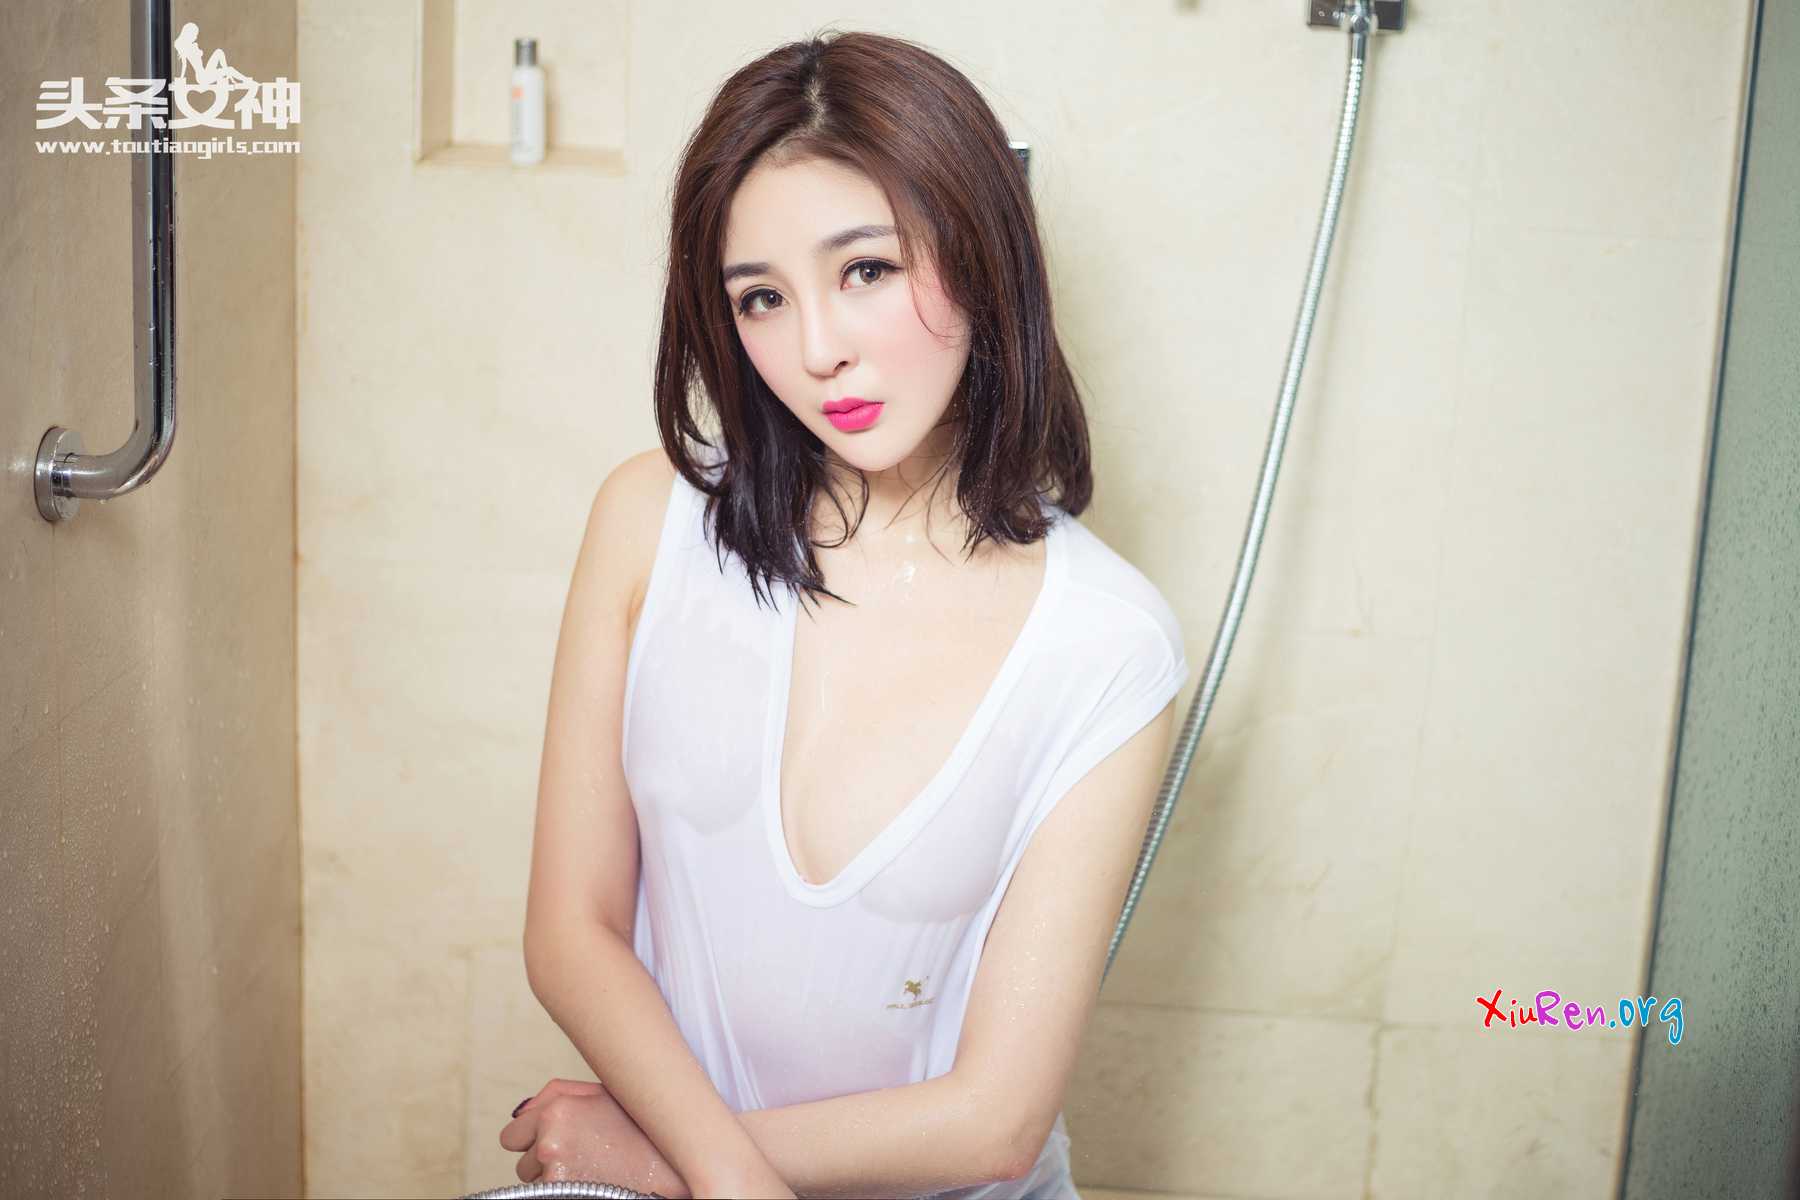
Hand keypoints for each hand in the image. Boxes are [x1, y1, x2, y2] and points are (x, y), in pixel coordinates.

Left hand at [500, 1078, 691, 1197]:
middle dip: (542, 1161)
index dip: (530, 1139)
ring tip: (589, 1169)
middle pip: (521, 1163)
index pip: (511, 1135)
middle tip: (578, 1156)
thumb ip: (556, 1094)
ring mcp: (555, 1174)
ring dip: (554, 1178)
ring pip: (534, 1183)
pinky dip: (563, 1191)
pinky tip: (591, 1180)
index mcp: (557, 1111)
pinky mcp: (561, 1195)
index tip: (549, 1141)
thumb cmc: (640, 1131)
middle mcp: (550, 1142)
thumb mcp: (602, 1095)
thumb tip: (521, 1111)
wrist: (670, 1170)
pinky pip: (548, 1195)